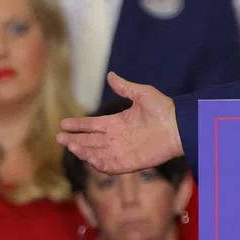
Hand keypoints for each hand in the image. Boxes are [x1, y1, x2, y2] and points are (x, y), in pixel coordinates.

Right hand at [56, 72, 181, 174]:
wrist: (180, 125)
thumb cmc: (164, 109)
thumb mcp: (142, 94)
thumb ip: (124, 87)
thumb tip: (110, 75)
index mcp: (118, 122)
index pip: (93, 125)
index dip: (78, 125)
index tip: (63, 124)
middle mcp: (118, 138)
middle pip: (90, 140)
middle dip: (74, 139)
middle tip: (59, 137)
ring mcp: (123, 151)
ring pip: (97, 153)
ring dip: (83, 150)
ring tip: (70, 145)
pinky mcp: (130, 162)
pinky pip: (110, 165)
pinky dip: (98, 163)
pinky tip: (88, 157)